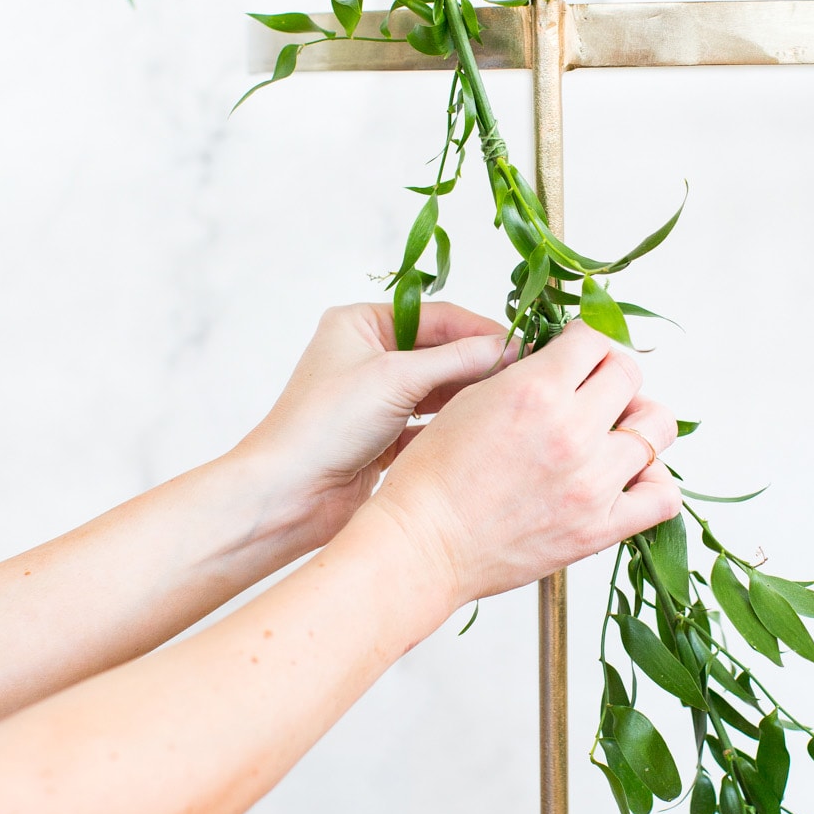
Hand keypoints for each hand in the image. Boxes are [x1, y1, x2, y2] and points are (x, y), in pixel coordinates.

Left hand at [236, 302, 514, 547]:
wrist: (285, 496)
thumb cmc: (324, 425)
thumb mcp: (396, 379)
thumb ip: (458, 360)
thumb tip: (513, 347)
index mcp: (360, 324)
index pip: (439, 317)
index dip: (482, 331)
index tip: (525, 347)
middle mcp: (367, 357)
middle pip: (441, 352)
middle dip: (481, 365)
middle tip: (527, 376)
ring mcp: (375, 399)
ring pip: (439, 390)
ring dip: (471, 397)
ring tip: (512, 404)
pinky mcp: (383, 438)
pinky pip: (431, 425)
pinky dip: (455, 427)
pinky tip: (485, 432)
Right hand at [365, 321, 679, 609]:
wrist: (422, 546)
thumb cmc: (432, 479)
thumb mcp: (470, 400)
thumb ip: (525, 376)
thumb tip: (562, 363)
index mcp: (536, 391)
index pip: (595, 339)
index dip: (587, 340)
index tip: (580, 351)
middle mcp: (572, 432)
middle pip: (630, 374)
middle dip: (613, 373)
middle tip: (596, 388)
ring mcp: (592, 483)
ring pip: (657, 428)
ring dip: (640, 421)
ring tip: (616, 431)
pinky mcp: (598, 529)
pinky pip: (662, 497)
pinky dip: (656, 482)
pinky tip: (631, 478)